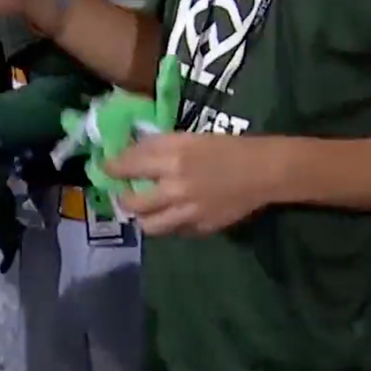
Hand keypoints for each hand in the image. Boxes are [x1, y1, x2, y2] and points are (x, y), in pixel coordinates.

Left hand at [107, 133, 282, 234]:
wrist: (264, 171)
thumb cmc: (228, 148)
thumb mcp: (191, 138)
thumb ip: (160, 147)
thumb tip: (132, 151)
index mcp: (173, 159)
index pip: (128, 165)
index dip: (113, 168)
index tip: (106, 169)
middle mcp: (175, 188)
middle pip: (133, 203)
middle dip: (124, 199)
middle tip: (125, 194)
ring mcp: (187, 212)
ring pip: (149, 225)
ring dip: (143, 218)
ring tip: (145, 211)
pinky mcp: (200, 228)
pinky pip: (174, 231)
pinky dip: (170, 224)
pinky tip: (174, 215)